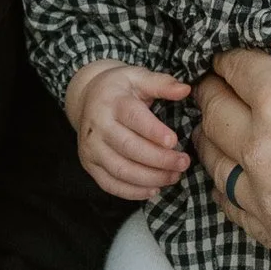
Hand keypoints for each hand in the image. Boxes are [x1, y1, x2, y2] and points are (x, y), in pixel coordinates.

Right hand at [66, 60, 190, 201]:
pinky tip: (154, 189)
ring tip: (174, 176)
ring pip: (121, 170)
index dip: (154, 131)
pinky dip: (133, 192)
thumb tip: (185, 90)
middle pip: (129, 147)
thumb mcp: (138, 77)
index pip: (133, 118)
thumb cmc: (119, 88)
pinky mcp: (89, 164)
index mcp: (111, 102)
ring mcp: (91, 148)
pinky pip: (110, 184)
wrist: (86, 98)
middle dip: (160, 159)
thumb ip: (162, 83)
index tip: (174, 141)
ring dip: (150, 178)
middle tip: (183, 162)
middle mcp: (97, 126)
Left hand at [195, 14, 270, 269]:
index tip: (232, 58)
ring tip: (227, 126)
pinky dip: (232, 184)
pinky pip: (233, 209)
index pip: (231, 69)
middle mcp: (266, 153)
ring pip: (214, 164)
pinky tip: (242, 170)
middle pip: (212, 115)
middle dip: (215, 93)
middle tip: (221, 86)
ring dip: (216, 138)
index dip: (230, 58)